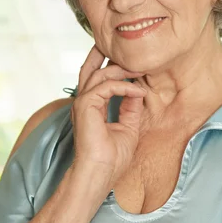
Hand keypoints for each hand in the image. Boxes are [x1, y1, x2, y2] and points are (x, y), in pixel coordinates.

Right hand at [70, 44, 145, 185]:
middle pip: (89, 70)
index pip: (98, 82)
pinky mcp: (85, 105)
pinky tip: (138, 92)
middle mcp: (84, 104)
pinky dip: (124, 87)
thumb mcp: (128, 128)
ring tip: (138, 70)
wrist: (100, 173)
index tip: (136, 69)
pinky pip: (106, 86)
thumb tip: (138, 90)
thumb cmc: (112, 159)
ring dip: (120, 70)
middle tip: (122, 49)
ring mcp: (82, 104)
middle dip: (103, 56)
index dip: (115, 72)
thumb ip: (131, 108)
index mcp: (91, 109)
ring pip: (99, 75)